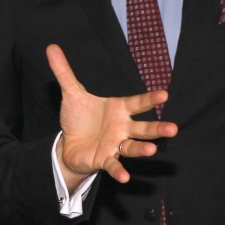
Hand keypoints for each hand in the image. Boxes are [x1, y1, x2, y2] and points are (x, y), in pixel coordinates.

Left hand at [48, 43, 177, 187]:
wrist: (68, 144)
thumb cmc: (78, 118)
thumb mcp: (70, 94)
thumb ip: (64, 72)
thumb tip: (51, 47)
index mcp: (118, 109)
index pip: (137, 103)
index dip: (150, 99)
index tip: (165, 94)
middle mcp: (122, 127)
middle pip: (143, 128)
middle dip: (158, 128)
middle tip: (173, 129)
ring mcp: (115, 144)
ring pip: (133, 147)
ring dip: (142, 149)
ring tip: (152, 150)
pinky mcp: (105, 159)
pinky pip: (114, 165)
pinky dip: (119, 171)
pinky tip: (125, 177)